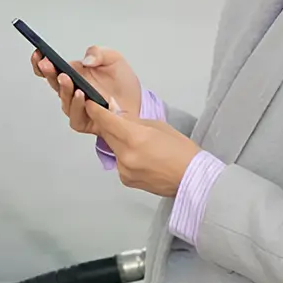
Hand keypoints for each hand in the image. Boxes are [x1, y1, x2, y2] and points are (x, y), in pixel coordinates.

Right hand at [30, 45, 140, 133]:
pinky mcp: (85, 121)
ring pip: (64, 100)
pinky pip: (75, 117)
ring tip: (67, 79)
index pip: (51, 69)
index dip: (41, 62)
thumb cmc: (122, 84)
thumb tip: (86, 60)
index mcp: (74, 75)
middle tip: (48, 65)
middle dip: (48, 73)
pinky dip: (77, 107)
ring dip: (64, 89)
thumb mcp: (114, 59)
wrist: (137, 103)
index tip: (38, 53)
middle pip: (53, 83)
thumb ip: (99, 53)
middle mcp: (72, 91)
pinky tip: (81, 97)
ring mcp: (78, 107)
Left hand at [83, 100, 200, 197]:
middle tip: (115, 117)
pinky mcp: (126, 179)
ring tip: (139, 142)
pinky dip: (125, 155)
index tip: (89, 102)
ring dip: (119, 141)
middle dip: (109, 125)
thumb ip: (134, 121)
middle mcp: (125, 155)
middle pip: (107, 134)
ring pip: (113, 148)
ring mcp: (124, 170)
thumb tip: (117, 113)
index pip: (107, 121)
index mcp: (134, 138)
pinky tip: (141, 156)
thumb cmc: (183, 152)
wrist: (193, 180)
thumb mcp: (159, 126)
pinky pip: (120, 162)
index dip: (96, 110)